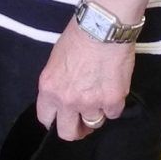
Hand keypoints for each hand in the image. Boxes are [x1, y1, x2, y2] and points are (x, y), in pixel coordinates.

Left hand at [36, 23, 132, 141]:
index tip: (62, 117)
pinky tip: (114, 88)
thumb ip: (58, 84)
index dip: (55, 120)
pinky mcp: (112, 101)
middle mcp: (67, 101)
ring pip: (94, 123)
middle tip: (83, 122)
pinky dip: (114, 104)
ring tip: (101, 95)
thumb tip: (64, 96)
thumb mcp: (55, 61)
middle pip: (68, 133)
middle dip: (76, 130)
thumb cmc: (78, 36)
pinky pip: (113, 113)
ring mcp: (91, 103)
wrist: (102, 26)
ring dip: (97, 113)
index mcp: (49, 89)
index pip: (46, 119)